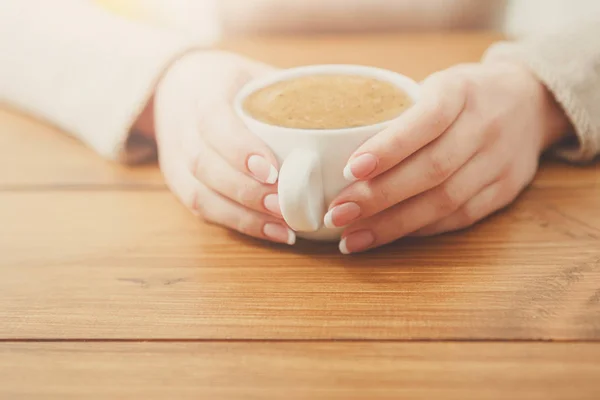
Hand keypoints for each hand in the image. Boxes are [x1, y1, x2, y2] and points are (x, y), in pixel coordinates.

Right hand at [149, 51, 295, 244]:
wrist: (177, 87)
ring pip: (201, 194)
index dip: (240, 149)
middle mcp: (183, 128)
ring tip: (285, 226)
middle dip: (248, 191)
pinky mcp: (180, 183)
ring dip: (244, 215)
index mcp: (204, 92)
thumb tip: (349, 115)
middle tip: (287, 204)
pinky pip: (203, 210)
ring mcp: (176, 159)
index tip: (273, 170)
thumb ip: (290, 94)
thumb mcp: (256, 74)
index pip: (213, 121)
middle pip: (205, 165)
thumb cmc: (230, 83)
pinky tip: (273, 232)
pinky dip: (239, 224)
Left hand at [325, 62, 570, 253]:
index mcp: (461, 91)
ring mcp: (499, 162)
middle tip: (337, 214)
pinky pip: (459, 217)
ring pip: (445, 201)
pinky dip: (418, 230)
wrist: (531, 104)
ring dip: (393, 224)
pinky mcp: (505, 191)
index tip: (350, 171)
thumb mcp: (436, 84)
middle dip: (378, 197)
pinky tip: (386, 236)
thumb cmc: (465, 95)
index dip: (389, 148)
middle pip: (432, 169)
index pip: (426, 120)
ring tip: (352, 237)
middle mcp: (485, 126)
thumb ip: (398, 111)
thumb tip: (335, 149)